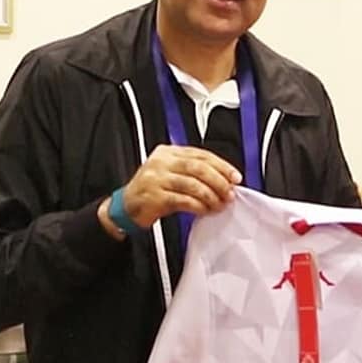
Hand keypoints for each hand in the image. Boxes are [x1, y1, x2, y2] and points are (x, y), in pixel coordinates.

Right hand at [124, 145, 242, 226]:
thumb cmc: (153, 191)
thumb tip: (225, 180)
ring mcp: (156, 179)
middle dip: (219, 181)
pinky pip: (183, 200)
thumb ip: (194, 172)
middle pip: (198, 167)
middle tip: (229, 193)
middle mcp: (161, 162)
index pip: (201, 154)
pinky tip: (204, 210)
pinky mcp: (154, 197)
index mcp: (169, 152)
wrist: (126, 207)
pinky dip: (198, 206)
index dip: (222, 165)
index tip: (235, 177)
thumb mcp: (171, 173)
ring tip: (219, 204)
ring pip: (193, 184)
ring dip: (211, 196)